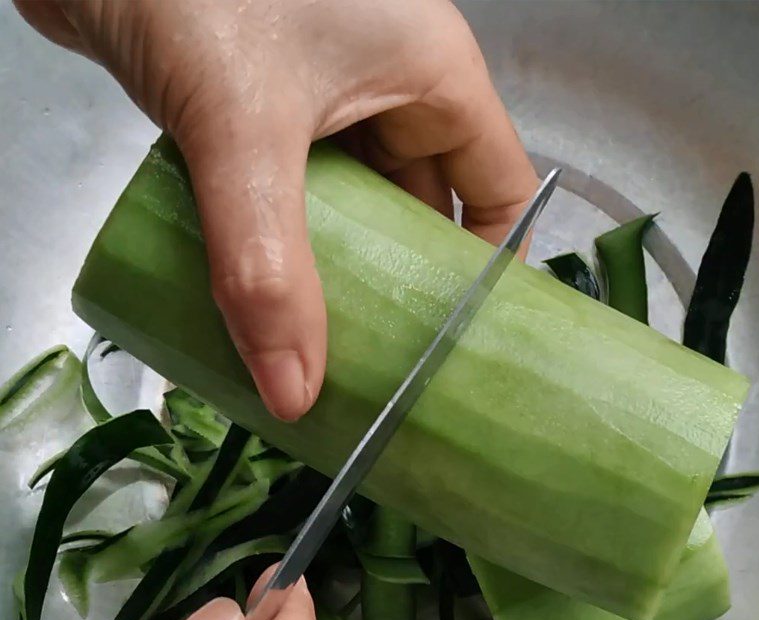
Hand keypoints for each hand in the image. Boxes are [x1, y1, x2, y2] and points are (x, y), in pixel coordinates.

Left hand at [14, 0, 536, 421]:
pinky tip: (266, 294)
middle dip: (402, 288)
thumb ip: (267, 268)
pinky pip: (297, 196)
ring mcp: (324, 98)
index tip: (456, 343)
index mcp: (433, 74)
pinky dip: (286, 245)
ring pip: (355, 209)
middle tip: (383, 364)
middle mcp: (390, 87)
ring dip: (337, 273)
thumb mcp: (245, 134)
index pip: (500, 190)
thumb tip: (292, 394)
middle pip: (423, 211)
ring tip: (322, 349)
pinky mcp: (264, 110)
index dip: (487, 270)